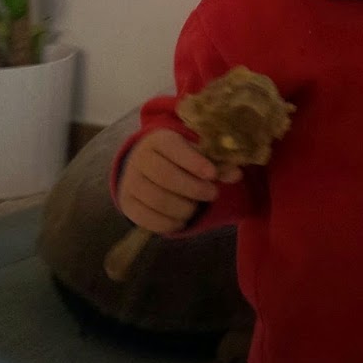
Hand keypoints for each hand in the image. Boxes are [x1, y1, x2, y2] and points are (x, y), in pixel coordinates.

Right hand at [119, 128, 241, 235]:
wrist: (145, 166)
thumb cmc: (178, 158)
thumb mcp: (196, 154)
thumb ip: (216, 163)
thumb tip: (236, 174)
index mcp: (159, 140)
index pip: (175, 149)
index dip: (194, 163)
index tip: (212, 175)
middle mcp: (140, 159)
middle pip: (166, 177)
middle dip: (194, 189)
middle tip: (213, 194)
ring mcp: (130, 182)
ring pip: (158, 200)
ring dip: (184, 208)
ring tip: (196, 207)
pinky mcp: (127, 204)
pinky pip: (148, 219)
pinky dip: (170, 223)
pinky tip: (182, 219)